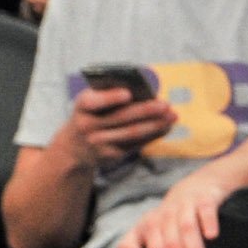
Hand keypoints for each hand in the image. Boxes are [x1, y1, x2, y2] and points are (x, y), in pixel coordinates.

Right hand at [58, 83, 178, 168]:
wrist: (75, 148)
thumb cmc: (91, 115)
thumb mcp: (91, 104)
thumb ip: (109, 96)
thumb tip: (145, 92)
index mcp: (82, 106)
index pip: (93, 101)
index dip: (110, 98)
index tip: (128, 93)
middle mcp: (87, 125)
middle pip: (120, 118)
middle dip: (145, 111)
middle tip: (165, 104)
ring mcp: (99, 143)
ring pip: (132, 133)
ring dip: (155, 124)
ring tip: (172, 115)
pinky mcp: (111, 156)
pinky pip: (136, 144)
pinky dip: (154, 134)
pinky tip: (167, 126)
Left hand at [114, 174, 226, 247]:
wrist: (195, 188)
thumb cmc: (171, 217)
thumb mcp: (146, 229)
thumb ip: (131, 245)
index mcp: (150, 225)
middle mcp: (166, 215)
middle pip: (171, 245)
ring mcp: (185, 206)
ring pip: (187, 230)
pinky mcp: (204, 199)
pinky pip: (205, 210)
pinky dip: (208, 222)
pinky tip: (212, 237)